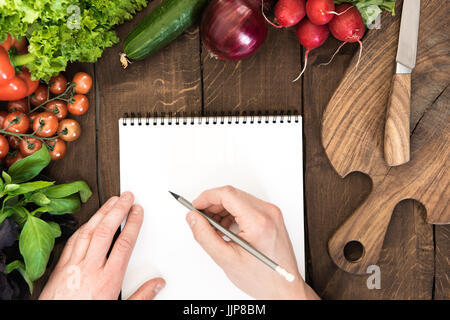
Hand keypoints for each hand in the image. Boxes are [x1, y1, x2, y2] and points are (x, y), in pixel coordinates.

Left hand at [39, 192, 164, 299]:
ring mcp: (74, 266)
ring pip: (88, 232)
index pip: (124, 243)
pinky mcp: (61, 267)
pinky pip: (73, 241)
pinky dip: (83, 227)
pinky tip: (90, 221)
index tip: (137, 211)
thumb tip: (157, 284)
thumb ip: (141, 296)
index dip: (133, 224)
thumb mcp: (120, 309)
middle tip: (126, 197)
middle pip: (106, 231)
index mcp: (108, 280)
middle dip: (118, 210)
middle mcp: (90, 269)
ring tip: (111, 201)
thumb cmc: (87, 313)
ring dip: (101, 213)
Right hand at [186, 186, 318, 299]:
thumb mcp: (226, 259)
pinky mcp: (271, 217)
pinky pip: (247, 206)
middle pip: (232, 195)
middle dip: (212, 204)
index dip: (207, 197)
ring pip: (239, 199)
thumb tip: (193, 218)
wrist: (283, 288)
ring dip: (222, 209)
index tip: (196, 206)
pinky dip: (233, 213)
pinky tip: (225, 228)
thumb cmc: (262, 278)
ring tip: (213, 228)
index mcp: (258, 221)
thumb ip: (205, 235)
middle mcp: (268, 212)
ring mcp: (272, 213)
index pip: (227, 194)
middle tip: (201, 218)